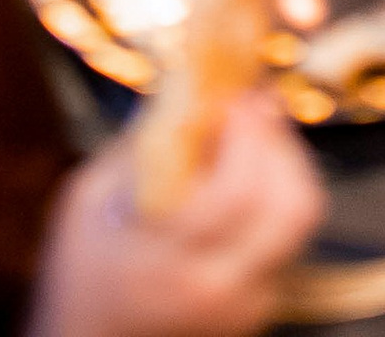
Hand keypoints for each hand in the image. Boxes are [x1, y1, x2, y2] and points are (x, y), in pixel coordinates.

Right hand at [32, 96, 323, 336]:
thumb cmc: (84, 270)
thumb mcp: (91, 197)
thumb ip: (142, 143)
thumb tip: (190, 77)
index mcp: (170, 262)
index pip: (240, 191)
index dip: (248, 130)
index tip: (234, 94)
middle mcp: (219, 288)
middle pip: (292, 205)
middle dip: (279, 141)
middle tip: (252, 107)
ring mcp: (246, 304)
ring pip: (301, 218)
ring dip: (285, 164)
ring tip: (251, 137)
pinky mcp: (260, 306)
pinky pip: (290, 236)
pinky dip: (277, 194)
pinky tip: (246, 176)